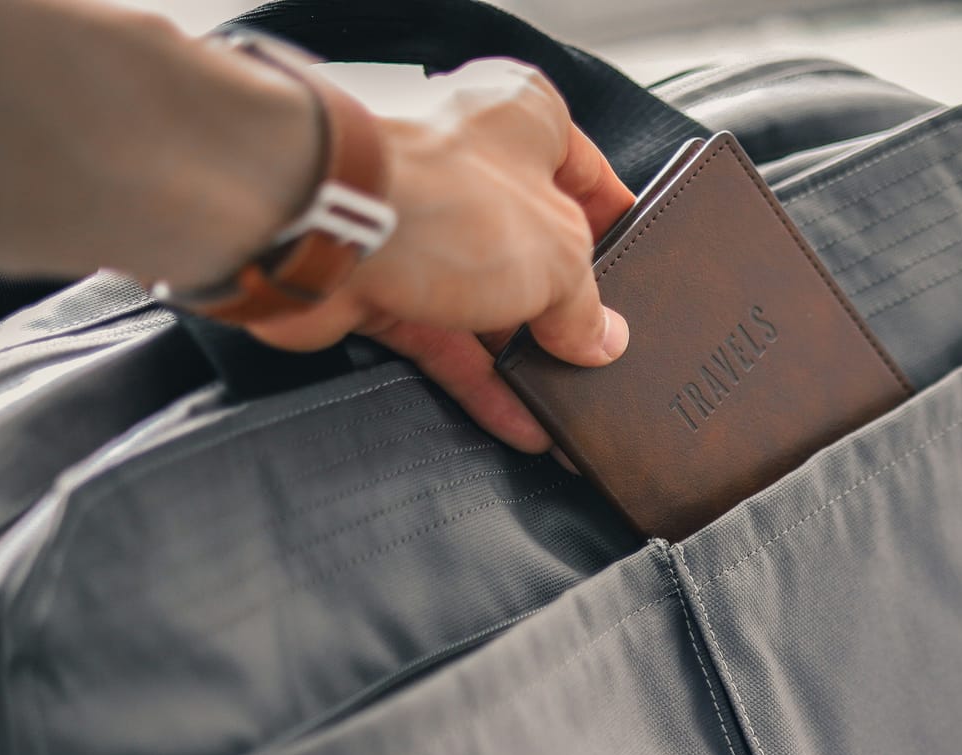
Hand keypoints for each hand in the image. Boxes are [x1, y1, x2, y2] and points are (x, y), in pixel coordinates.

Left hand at [239, 60, 632, 453]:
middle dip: (568, 308)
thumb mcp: (558, 259)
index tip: (640, 277)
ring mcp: (424, 226)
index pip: (587, 172)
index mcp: (523, 122)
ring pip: (489, 301)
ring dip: (525, 359)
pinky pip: (447, 342)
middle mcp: (470, 164)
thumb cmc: (442, 202)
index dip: (616, 228)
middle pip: (537, 245)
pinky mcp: (383, 282)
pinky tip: (521, 425)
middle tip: (604, 355)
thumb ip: (585, 305)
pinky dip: (482, 385)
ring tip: (570, 407)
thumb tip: (601, 338)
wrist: (322, 227)